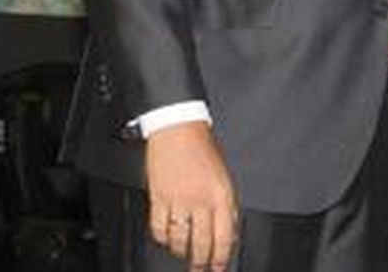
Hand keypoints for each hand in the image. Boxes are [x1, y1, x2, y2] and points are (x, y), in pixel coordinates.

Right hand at [145, 122, 239, 271]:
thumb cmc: (203, 150)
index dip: (221, 257)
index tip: (219, 268)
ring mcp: (178, 200)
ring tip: (184, 255)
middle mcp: (200, 199)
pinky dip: (163, 238)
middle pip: (201, 242)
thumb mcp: (225, 177)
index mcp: (221, 194)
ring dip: (181, 252)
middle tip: (201, 270)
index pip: (224, 235)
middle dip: (201, 262)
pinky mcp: (159, 198)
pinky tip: (167, 240)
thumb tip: (229, 233)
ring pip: (179, 239)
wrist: (178, 130)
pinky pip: (159, 228)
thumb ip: (227, 206)